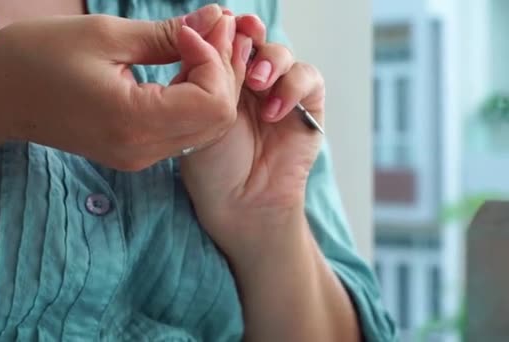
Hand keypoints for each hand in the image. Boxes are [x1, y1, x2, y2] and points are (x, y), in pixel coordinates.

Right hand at [0, 5, 244, 170]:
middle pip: (219, 119)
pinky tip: (185, 66)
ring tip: (200, 43)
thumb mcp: (106, 35)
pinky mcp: (137, 153)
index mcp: (134, 123)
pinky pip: (186, 130)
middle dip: (224, 70)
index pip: (214, 103)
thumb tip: (216, 20)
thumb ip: (170, 34)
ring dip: (213, 83)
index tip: (195, 28)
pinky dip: (196, 97)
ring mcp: (141, 157)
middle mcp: (143, 151)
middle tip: (212, 28)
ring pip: (208, 127)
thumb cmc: (37, 57)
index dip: (216, 60)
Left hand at [180, 18, 325, 258]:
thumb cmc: (211, 164)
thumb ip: (207, 69)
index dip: (228, 26)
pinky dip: (293, 86)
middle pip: (257, 40)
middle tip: (245, 33)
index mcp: (221, 79)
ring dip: (271, 61)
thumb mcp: (200, 111)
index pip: (228, 39)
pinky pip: (308, 78)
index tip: (222, 20)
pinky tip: (273, 110)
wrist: (239, 202)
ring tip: (256, 85)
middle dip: (251, 33)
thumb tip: (205, 25)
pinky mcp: (306, 108)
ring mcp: (280, 93)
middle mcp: (251, 82)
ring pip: (283, 54)